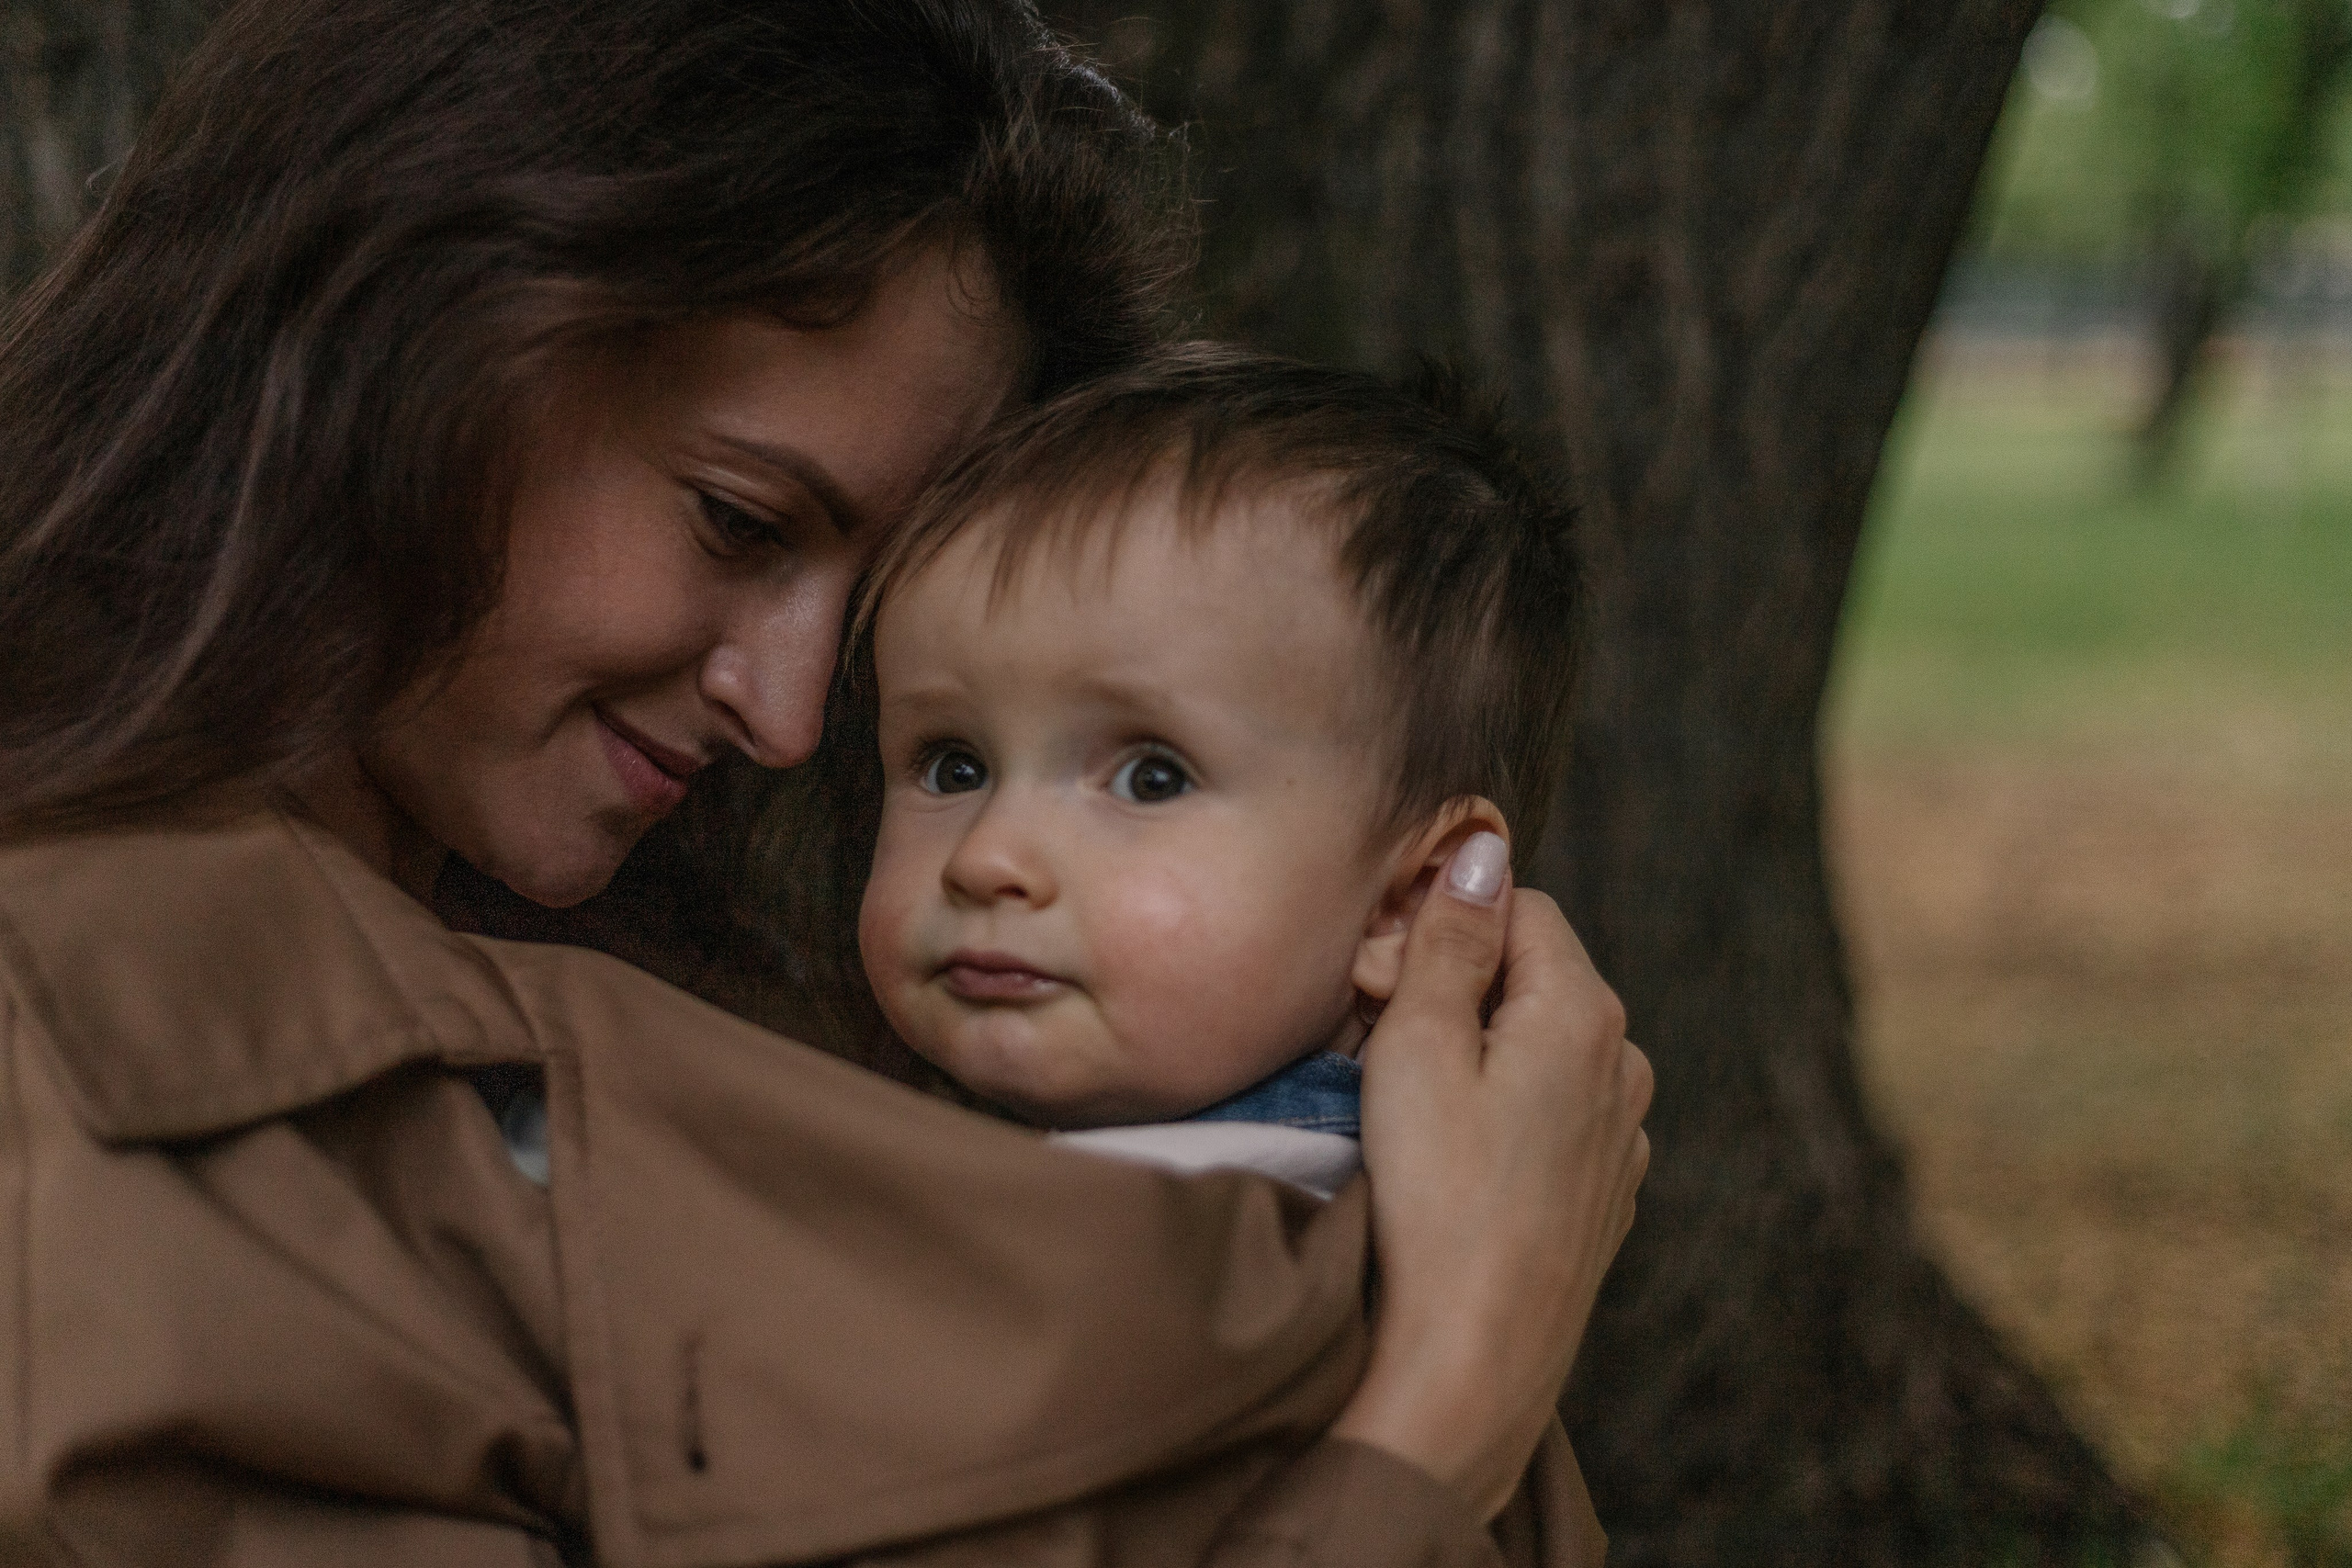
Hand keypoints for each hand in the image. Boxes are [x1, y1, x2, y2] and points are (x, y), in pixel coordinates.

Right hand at [1328, 832, 1651, 1518]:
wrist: (1477, 1356)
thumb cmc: (1437, 1198)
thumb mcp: (1419, 1046)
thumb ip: (1451, 941)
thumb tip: (1483, 848)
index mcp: (1585, 1012)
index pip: (1515, 904)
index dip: (1437, 923)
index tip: (1375, 976)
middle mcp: (1626, 1063)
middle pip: (1531, 973)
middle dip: (1453, 983)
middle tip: (1373, 1038)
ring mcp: (1623, 1133)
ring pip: (1539, 1044)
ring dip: (1476, 1048)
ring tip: (1407, 1105)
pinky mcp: (1605, 1191)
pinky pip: (1550, 1111)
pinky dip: (1501, 1109)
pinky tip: (1452, 1159)